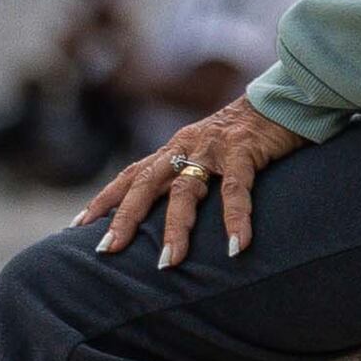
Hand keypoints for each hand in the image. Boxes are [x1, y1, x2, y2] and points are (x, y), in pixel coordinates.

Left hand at [87, 102, 306, 267]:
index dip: (104, 200)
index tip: (78, 226)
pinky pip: (235, 189)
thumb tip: (176, 217)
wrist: (282, 97)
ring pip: (184, 191)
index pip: (130, 175)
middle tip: (107, 251)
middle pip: (144, 185)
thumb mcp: (209, 155)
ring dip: (176, 228)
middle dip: (124, 219)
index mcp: (173, 150)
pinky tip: (236, 246)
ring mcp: (212, 148)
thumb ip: (191, 177)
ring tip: (169, 262)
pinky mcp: (243, 150)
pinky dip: (235, 219)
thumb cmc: (246, 135)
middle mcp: (184, 147)